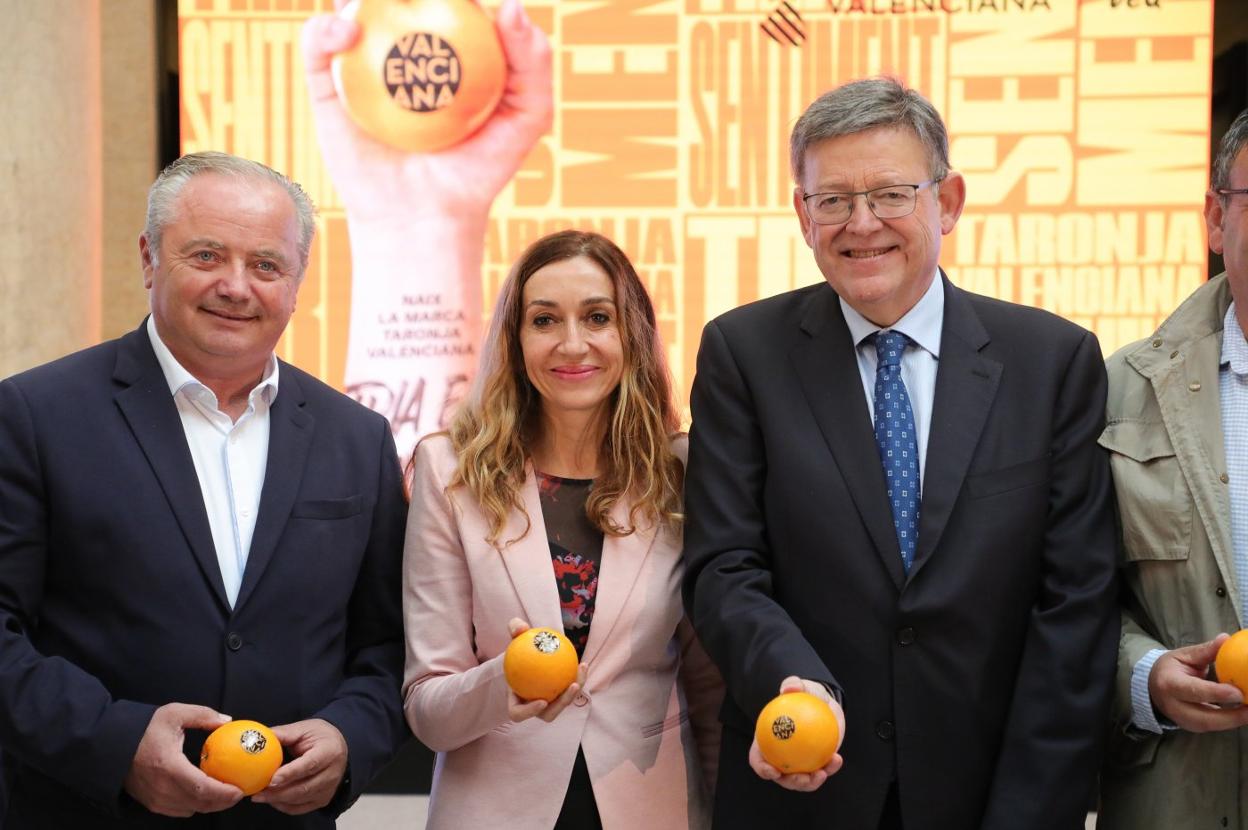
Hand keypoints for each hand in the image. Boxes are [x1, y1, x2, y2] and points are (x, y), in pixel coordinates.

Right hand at [123, 703, 242, 816]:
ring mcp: (155, 798)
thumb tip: (226, 721)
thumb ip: (203, 715)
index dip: (224, 793)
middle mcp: (161, 788)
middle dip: (223, 802)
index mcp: (169, 767)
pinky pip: (179, 810)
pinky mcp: (150, 803)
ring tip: (225, 793)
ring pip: (191, 809)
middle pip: (200, 804)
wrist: (111, 745)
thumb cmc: (144, 728)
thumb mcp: (174, 713)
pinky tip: (204, 794)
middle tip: (239, 792)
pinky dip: (195, 805)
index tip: (240, 789)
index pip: (202, 788)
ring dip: (210, 805)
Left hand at [252, 719, 348, 813]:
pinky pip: (301, 808)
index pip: (310, 765)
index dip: (290, 773)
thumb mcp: (304, 728)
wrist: (339, 746)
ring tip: (260, 796)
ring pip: (301, 800)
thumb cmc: (320, 736)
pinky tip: (272, 800)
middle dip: (279, 793)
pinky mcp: (324, 798)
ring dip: (278, 800)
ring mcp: (329, 788)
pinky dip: (284, 806)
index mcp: (329, 751)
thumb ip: (283, 734)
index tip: (272, 779)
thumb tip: (259, 737)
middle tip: (258, 792)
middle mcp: (332, 772)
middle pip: (304, 787)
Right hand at [301, 0, 553, 221]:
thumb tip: (509, 5)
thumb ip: (533, 62)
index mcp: (444, 43)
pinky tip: (347, 28)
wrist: (426, 217)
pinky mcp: (328, 86)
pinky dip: (326, 28)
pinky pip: (318, 46)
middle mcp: (400, 46)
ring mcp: (360, 63)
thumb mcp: (527, 117)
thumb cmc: (480, 169)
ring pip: (348, 7)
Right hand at [505, 617, 587, 722]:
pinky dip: (577, 679)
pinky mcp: (560, 697)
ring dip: (574, 692)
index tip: (542, 701)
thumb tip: (520, 627)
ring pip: (563, 703)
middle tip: (572, 686)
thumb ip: (515, 630)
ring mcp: (548, 704)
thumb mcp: (515, 636)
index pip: (518, 713)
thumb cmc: (518, 649)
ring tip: (581, 671)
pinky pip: (569, 691)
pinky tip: (583, 664)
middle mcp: (533, 707)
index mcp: (516, 701)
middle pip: (548, 714)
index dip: (529, 712)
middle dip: (562, 704)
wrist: (529, 656)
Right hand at [748, 676, 844, 791]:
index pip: (759, 760)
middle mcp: (781, 757)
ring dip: (812, 782)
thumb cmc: (804, 695)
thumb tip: (788, 688)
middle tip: (805, 777)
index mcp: (767, 742)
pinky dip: (829, 767)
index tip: (773, 771)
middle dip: (793, 782)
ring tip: (823, 772)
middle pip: (782, 777)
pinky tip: (837, 759)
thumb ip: (793, 684)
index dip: (762, 769)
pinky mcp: (816, 763)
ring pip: (803, 779)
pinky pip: (822, 769)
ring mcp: (799, 763)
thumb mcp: (799, 686)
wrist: (822, 702)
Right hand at [1149, 634, 1247, 731]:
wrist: (1152, 686)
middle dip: (1232, 716)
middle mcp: (1174, 706)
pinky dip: (1230, 721)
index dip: (1217, 694)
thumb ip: (1206, 651)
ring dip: (1234, 720)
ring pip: (1211, 726)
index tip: (1238, 693)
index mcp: (1169, 684)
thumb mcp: (1184, 655)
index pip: (1194, 691)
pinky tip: (1243, 713)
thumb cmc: (1170, 668)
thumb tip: (1226, 639)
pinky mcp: (1192, 727)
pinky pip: (1214, 726)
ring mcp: (1182, 720)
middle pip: (1205, 718)